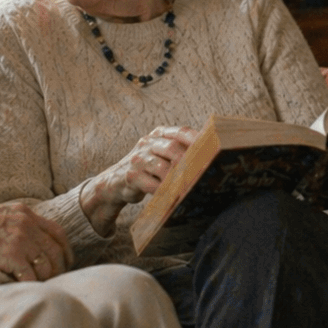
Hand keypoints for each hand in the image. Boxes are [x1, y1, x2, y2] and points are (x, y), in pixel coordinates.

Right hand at [0, 199, 71, 281]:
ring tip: (38, 286)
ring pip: (47, 266)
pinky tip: (26, 290)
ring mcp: (21, 240)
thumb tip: (23, 240)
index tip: (66, 262)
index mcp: (26, 213)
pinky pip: (31, 277)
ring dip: (44, 279)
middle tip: (55, 280)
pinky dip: (31, 286)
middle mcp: (28, 224)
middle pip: (56, 251)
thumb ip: (15, 223)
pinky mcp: (11, 256)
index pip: (58, 232)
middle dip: (59, 268)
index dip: (65, 249)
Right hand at [80, 125, 199, 235]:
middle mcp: (147, 144)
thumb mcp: (161, 155)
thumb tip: (211, 159)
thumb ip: (180, 152)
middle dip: (188, 161)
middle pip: (171, 148)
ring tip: (189, 186)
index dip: (196, 139)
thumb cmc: (148, 169)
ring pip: (160, 167)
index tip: (212, 147)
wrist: (115, 182)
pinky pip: (149, 184)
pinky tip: (173, 196)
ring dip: (176, 178)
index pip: (180, 132)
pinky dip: (162, 191)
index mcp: (158, 135)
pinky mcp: (130, 177)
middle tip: (203, 171)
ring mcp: (137, 159)